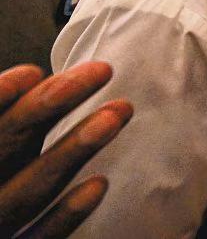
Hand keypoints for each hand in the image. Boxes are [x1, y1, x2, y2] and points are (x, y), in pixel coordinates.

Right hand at [0, 62, 133, 238]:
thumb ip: (10, 124)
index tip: (33, 72)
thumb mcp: (2, 144)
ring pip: (27, 193)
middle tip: (102, 70)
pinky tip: (99, 184)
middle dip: (49, 107)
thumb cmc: (3, 167)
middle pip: (5, 148)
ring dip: (71, 152)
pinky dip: (65, 216)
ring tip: (115, 115)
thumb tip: (34, 80)